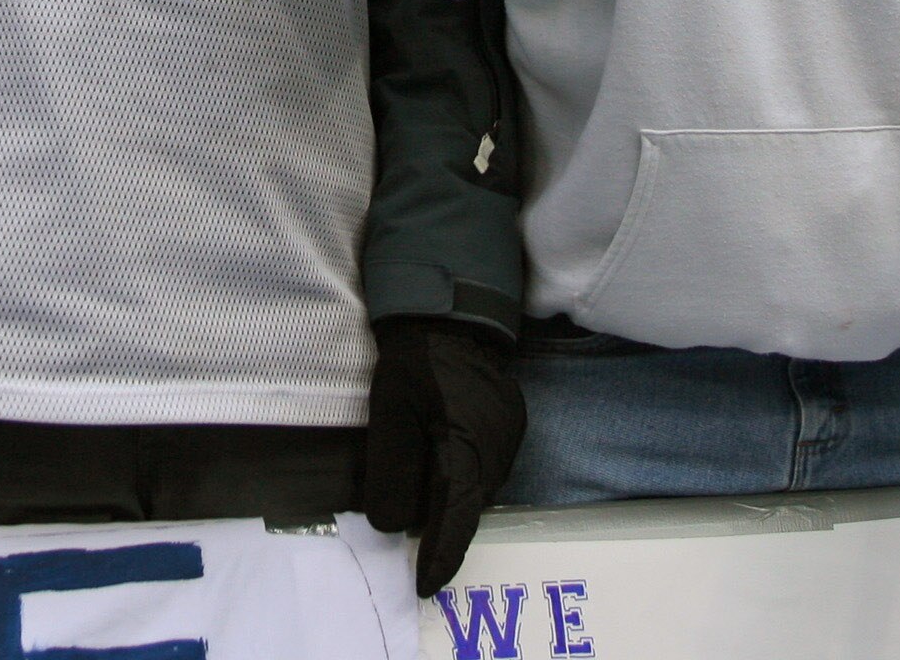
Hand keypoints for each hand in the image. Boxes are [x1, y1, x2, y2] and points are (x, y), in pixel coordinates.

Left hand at [362, 318, 524, 596]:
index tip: (424, 586)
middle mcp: (497, 449)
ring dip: (451, 502)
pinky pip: (485, 470)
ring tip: (422, 511)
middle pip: (466, 506)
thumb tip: (390, 524)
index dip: (439, 555)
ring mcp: (510, 439)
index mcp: (466, 443)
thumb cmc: (416, 360)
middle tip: (413, 549)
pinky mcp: (510, 429)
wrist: (454, 314)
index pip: (453, 515)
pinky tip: (440, 473)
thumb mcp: (389, 409)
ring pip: (477, 490)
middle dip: (440, 529)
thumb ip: (390, 467)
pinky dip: (462, 480)